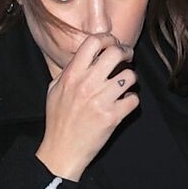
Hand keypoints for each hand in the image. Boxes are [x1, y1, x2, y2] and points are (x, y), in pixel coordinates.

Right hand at [36, 33, 138, 180]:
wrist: (62, 150)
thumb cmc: (57, 120)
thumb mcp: (54, 90)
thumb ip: (68, 71)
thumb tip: (83, 57)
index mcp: (72, 75)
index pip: (93, 42)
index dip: (107, 39)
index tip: (112, 44)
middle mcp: (87, 84)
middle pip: (115, 53)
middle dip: (126, 52)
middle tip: (127, 58)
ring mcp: (101, 100)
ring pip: (130, 76)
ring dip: (131, 78)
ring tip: (125, 83)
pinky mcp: (113, 117)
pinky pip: (133, 99)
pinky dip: (132, 100)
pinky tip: (125, 102)